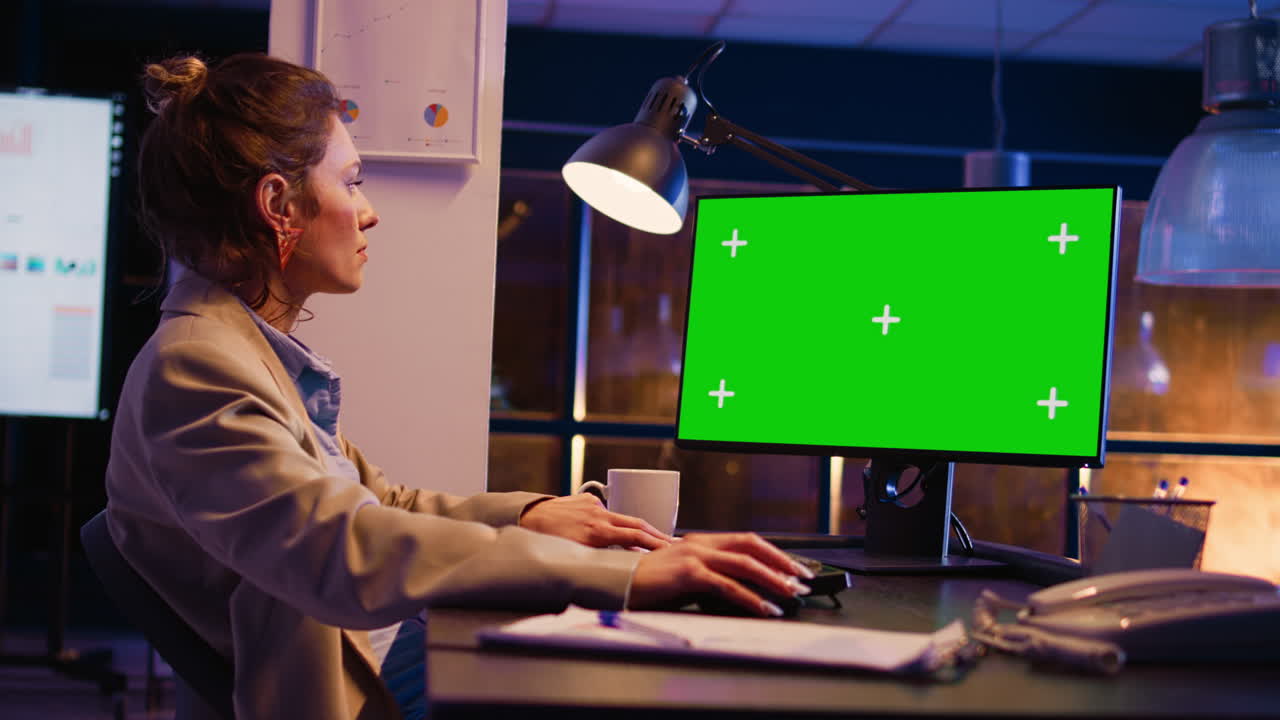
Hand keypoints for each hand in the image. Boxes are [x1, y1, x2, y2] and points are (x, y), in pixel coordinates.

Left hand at [518, 494, 672, 550]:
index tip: (669, 549)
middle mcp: (599, 517)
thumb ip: (602, 558)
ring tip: (650, 538)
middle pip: (636, 524)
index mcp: (598, 533)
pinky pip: (606, 511)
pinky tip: (610, 528)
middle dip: (656, 534)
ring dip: (637, 528)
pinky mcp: (588, 499)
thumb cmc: (548, 540)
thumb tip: (623, 563)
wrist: (529, 518)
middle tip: (671, 543)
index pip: (635, 537)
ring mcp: (594, 506)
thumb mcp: (577, 556)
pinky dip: (612, 521)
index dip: (655, 544)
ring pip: (623, 518)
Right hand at [627, 532, 814, 616]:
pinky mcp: (688, 573)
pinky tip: (764, 608)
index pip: (746, 541)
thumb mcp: (686, 578)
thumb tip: (744, 592)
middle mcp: (700, 543)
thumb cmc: (650, 584)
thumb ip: (712, 578)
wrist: (618, 584)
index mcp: (701, 542)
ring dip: (772, 580)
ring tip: (791, 594)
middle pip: (751, 546)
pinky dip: (750, 598)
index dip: (773, 553)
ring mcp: (694, 556)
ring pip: (744, 563)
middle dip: (781, 562)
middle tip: (802, 580)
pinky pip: (727, 585)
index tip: (793, 568)